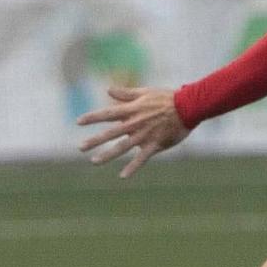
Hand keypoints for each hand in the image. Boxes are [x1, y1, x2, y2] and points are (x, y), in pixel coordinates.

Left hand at [77, 85, 192, 177]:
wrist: (188, 107)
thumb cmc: (167, 98)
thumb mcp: (145, 92)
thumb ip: (126, 94)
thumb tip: (108, 90)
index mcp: (132, 110)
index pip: (107, 114)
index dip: (92, 117)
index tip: (78, 122)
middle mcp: (135, 123)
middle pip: (111, 133)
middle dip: (95, 140)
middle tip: (80, 147)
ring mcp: (144, 135)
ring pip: (123, 147)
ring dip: (107, 155)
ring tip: (94, 162)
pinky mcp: (155, 144)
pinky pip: (142, 158)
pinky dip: (132, 167)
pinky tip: (123, 176)